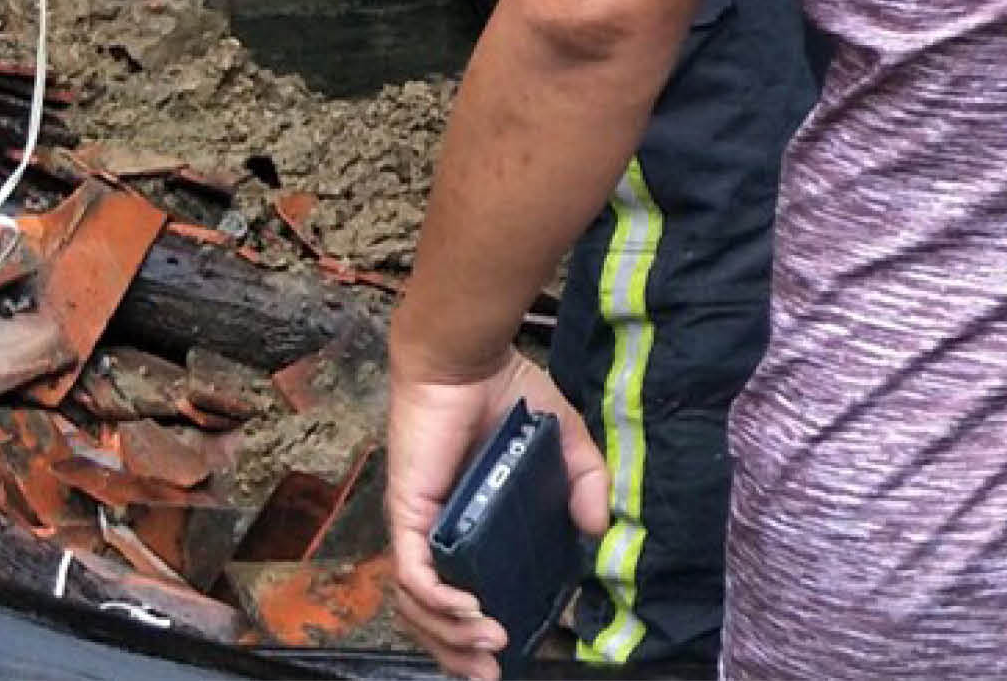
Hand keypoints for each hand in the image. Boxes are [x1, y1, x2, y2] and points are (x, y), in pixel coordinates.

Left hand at [387, 350, 606, 680]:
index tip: (509, 653)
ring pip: (416, 602)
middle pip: (430, 613)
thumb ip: (586, 482)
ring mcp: (419, 525)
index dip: (473, 631)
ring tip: (488, 647)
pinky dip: (437, 599)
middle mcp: (435, 533)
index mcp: (466, 523)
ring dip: (448, 634)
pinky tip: (468, 612)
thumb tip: (599, 530)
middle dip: (456, 652)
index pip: (460, 592)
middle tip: (491, 674)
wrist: (466, 357)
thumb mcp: (565, 441)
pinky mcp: (408, 512)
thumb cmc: (507, 392)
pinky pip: (413, 572)